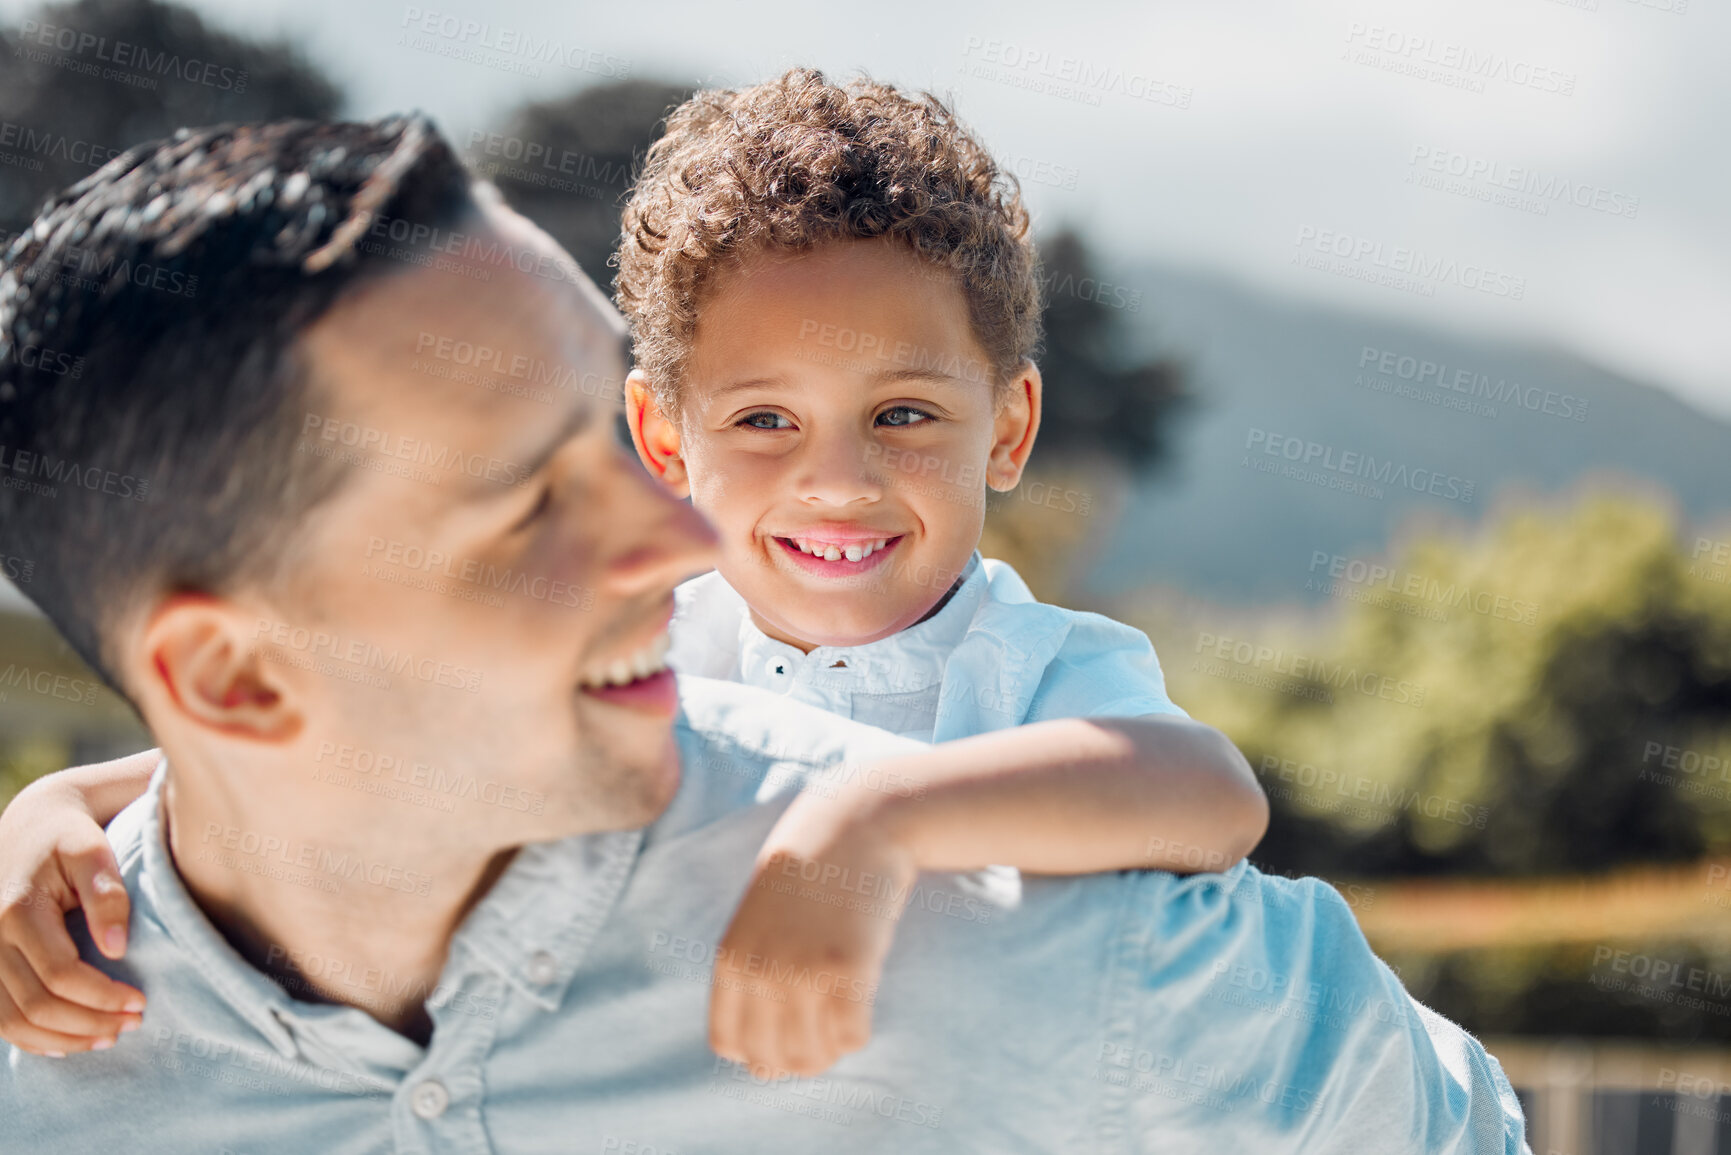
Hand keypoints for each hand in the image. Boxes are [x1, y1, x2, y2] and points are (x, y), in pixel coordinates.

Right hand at [0, 777, 144, 1055]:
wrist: (31, 827)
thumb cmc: (71, 838)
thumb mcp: (93, 851)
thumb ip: (107, 893)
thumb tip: (117, 949)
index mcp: (18, 910)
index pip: (60, 974)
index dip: (102, 996)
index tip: (141, 1001)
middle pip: (36, 1004)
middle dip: (88, 1022)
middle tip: (133, 1023)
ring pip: (12, 1021)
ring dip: (63, 1038)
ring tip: (109, 1037)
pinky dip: (32, 1038)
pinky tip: (67, 1043)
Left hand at [708, 792, 916, 1076]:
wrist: (856, 823)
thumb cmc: (810, 870)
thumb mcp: (757, 917)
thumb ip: (751, 973)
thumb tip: (759, 1063)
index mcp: (731, 957)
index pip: (729, 1044)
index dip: (759, 1053)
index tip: (784, 1040)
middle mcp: (762, 970)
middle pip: (771, 1058)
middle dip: (798, 1060)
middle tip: (822, 1037)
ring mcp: (804, 971)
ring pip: (813, 1056)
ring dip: (829, 1052)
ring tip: (841, 1024)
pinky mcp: (849, 968)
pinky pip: (853, 1037)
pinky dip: (858, 1034)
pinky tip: (861, 1007)